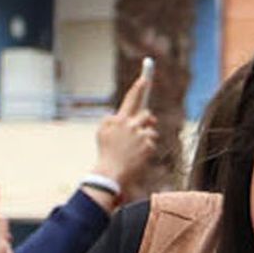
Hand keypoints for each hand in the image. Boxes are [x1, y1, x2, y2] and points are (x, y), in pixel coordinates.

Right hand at [91, 71, 160, 200]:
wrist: (111, 174)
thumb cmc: (105, 153)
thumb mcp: (101, 132)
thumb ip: (110, 119)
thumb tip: (119, 114)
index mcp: (120, 120)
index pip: (131, 99)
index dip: (138, 87)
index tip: (144, 79)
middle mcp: (131, 125)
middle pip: (146, 115)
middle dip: (146, 121)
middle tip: (141, 128)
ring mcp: (141, 136)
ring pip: (151, 131)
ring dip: (146, 137)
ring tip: (135, 150)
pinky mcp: (148, 146)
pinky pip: (152, 143)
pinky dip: (147, 150)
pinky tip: (138, 157)